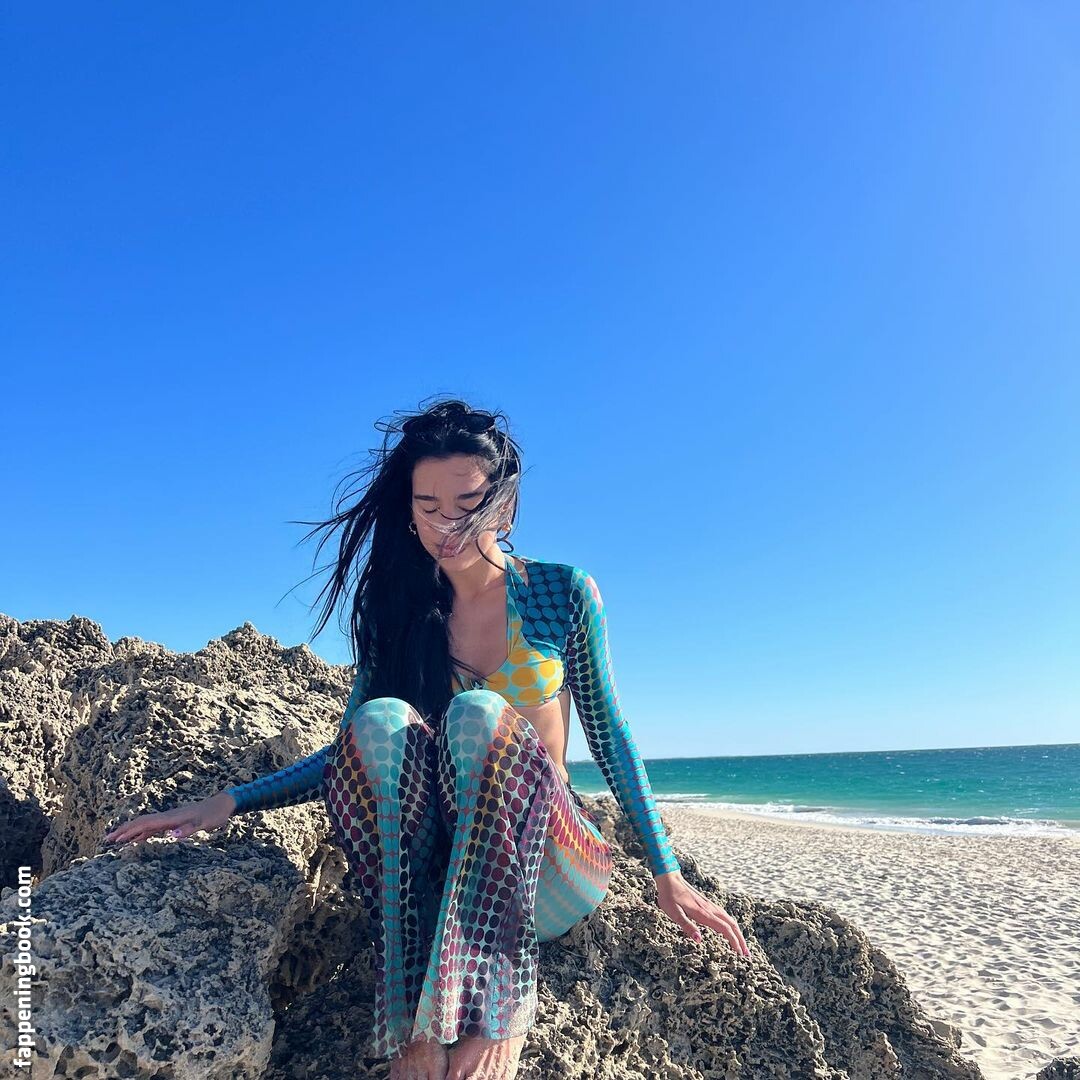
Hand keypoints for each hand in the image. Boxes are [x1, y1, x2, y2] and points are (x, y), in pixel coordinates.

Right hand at [100, 792, 236, 846]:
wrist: (222, 804)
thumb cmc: (214, 814)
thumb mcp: (204, 823)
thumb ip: (188, 829)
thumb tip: (171, 835)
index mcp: (172, 817)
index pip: (145, 823)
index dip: (129, 831)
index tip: (114, 839)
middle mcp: (168, 816)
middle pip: (141, 822)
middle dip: (123, 830)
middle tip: (107, 841)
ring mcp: (170, 819)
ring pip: (145, 825)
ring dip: (130, 832)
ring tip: (115, 841)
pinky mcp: (174, 822)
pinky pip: (154, 828)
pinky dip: (142, 833)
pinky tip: (137, 840)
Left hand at [654, 871, 750, 956]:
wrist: (669, 879)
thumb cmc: (669, 896)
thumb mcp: (673, 913)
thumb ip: (686, 926)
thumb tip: (699, 940)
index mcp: (703, 913)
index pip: (725, 929)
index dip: (734, 942)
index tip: (740, 954)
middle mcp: (710, 909)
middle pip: (732, 925)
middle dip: (741, 940)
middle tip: (747, 955)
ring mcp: (710, 905)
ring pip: (729, 920)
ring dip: (737, 933)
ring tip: (741, 946)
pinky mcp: (707, 904)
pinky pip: (724, 916)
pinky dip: (731, 926)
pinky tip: (729, 930)